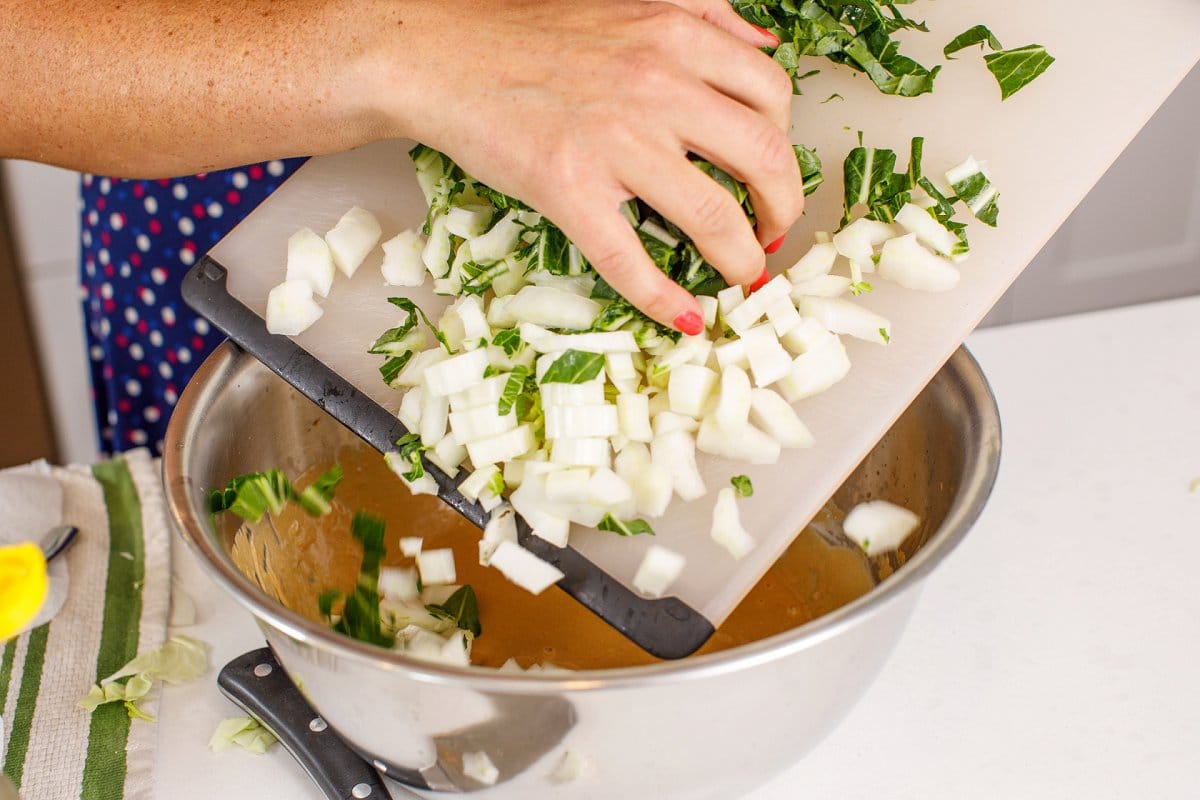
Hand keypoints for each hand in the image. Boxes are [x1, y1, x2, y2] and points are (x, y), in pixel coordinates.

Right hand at [370, 0, 803, 331]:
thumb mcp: (632, 2)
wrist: (442, 59)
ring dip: (742, 260)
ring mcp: (614, 142)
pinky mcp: (568, 189)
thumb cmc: (529, 37)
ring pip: (712, 217)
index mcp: (676, 37)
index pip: (773, 98)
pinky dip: (664, 299)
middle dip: (782, 211)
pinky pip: (631, 258)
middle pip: (763, 159)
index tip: (775, 179)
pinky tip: (683, 317)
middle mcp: (658, 86)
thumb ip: (704, 15)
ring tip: (742, 276)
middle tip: (773, 235)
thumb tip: (763, 45)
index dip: (787, 149)